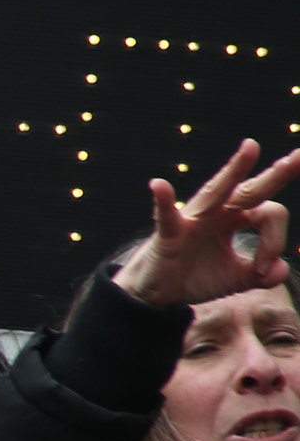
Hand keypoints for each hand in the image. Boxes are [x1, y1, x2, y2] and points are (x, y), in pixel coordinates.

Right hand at [111, 138, 299, 308]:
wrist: (159, 293)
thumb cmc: (196, 276)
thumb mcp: (236, 279)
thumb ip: (263, 275)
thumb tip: (281, 269)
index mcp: (236, 217)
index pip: (269, 215)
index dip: (274, 241)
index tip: (264, 270)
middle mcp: (217, 211)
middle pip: (251, 190)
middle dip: (276, 174)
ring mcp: (192, 219)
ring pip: (217, 190)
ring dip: (234, 169)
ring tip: (251, 147)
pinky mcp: (169, 233)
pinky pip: (167, 215)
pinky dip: (163, 200)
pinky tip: (159, 186)